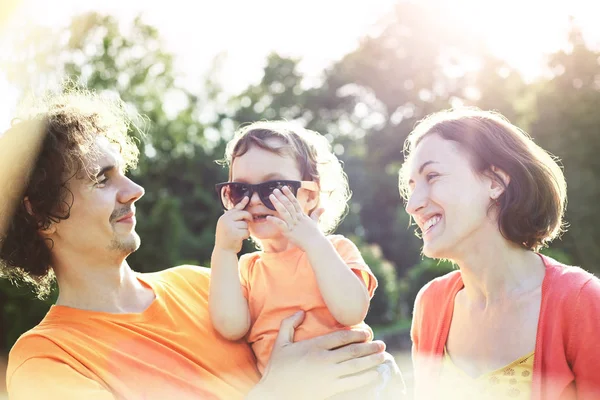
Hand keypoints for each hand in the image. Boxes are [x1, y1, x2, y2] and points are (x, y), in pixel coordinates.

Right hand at [214, 196, 251, 252]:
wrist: (223, 251)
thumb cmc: (227, 238)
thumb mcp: (227, 226)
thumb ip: (233, 217)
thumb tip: (242, 205)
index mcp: (223, 218)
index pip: (235, 209)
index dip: (242, 203)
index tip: (247, 198)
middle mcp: (225, 221)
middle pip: (243, 214)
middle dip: (248, 217)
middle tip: (250, 221)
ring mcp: (230, 227)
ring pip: (245, 224)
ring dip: (245, 229)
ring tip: (239, 234)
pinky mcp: (236, 234)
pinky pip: (247, 231)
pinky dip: (246, 235)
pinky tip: (241, 239)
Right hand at [246, 311, 386, 399]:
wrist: (274, 393)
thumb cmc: (276, 368)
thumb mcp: (280, 343)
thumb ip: (289, 324)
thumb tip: (302, 311)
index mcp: (314, 345)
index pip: (341, 337)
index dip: (357, 334)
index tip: (367, 334)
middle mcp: (324, 359)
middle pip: (353, 351)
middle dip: (370, 347)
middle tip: (382, 344)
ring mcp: (328, 375)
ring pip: (356, 366)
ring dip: (372, 361)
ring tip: (383, 357)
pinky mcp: (330, 389)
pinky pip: (352, 383)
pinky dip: (366, 378)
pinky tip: (375, 375)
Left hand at [266, 186, 325, 250]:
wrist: (316, 244)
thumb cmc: (316, 235)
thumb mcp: (315, 222)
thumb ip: (317, 214)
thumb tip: (323, 208)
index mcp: (302, 216)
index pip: (294, 202)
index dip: (289, 194)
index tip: (284, 187)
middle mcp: (297, 218)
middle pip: (288, 205)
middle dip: (281, 197)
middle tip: (275, 190)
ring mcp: (293, 225)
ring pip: (284, 212)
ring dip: (277, 203)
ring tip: (271, 197)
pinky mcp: (289, 232)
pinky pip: (281, 225)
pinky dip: (275, 221)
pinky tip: (268, 217)